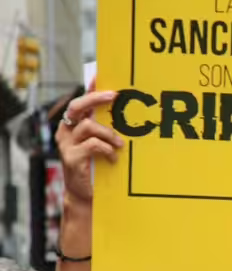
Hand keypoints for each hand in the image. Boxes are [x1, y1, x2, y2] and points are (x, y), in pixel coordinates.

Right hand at [54, 89, 122, 207]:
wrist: (85, 195)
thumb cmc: (96, 168)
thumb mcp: (102, 145)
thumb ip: (107, 129)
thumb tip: (127, 113)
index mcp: (73, 125)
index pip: (81, 101)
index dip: (90, 88)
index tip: (102, 75)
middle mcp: (66, 131)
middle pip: (78, 106)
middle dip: (97, 98)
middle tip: (115, 96)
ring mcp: (67, 144)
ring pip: (88, 126)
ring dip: (109, 133)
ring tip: (120, 144)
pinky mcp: (72, 158)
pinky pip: (92, 145)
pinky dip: (107, 150)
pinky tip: (114, 158)